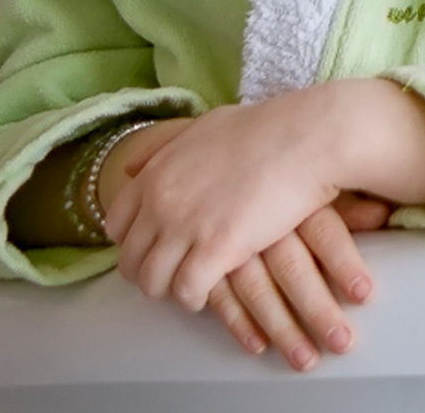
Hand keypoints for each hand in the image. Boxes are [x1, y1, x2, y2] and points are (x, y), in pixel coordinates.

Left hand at [101, 91, 351, 314]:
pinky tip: (209, 293)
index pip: (116, 225)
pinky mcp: (216, 251)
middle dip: (147, 272)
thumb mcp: (204, 126)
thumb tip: (131, 166)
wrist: (308, 138)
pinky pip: (187, 291)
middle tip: (171, 275)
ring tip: (190, 289)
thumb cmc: (266, 128)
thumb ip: (163, 146)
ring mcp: (186, 228)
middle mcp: (160, 203)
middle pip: (130, 260)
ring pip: (154, 282)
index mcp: (155, 174)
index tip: (154, 247)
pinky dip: (194, 298)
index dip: (133, 242)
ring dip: (169, 290)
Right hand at [202, 194, 391, 369]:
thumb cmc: (271, 175)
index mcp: (294, 200)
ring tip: (306, 358)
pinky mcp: (203, 261)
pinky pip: (218, 297)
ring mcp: (229, 245)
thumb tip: (383, 214)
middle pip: (293, 270)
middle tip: (341, 341)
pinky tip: (259, 345)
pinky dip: (238, 323)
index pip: (324, 233)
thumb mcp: (309, 178)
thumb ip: (345, 202)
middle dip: (318, 311)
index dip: (344, 263)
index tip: (363, 293)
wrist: (206, 159)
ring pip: (257, 291)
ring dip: (282, 328)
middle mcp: (262, 224)